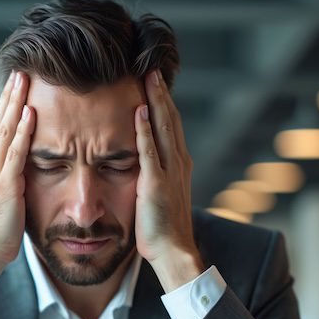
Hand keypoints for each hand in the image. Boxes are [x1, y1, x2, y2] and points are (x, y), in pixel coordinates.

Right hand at [0, 71, 35, 295]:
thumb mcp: (3, 200)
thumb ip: (11, 182)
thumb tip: (23, 171)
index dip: (6, 107)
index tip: (15, 86)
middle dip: (10, 96)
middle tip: (19, 71)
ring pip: (6, 130)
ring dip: (16, 103)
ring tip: (24, 80)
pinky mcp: (6, 185)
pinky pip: (16, 152)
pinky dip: (24, 130)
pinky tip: (31, 112)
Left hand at [134, 69, 203, 291]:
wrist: (174, 252)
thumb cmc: (163, 228)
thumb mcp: (159, 194)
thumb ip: (154, 173)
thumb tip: (143, 162)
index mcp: (179, 163)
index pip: (172, 125)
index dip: (164, 101)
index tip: (154, 81)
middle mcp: (178, 162)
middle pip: (171, 119)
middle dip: (161, 92)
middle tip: (151, 67)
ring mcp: (169, 172)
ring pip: (164, 128)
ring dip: (156, 102)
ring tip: (148, 78)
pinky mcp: (156, 184)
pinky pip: (149, 152)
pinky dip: (145, 130)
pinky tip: (139, 112)